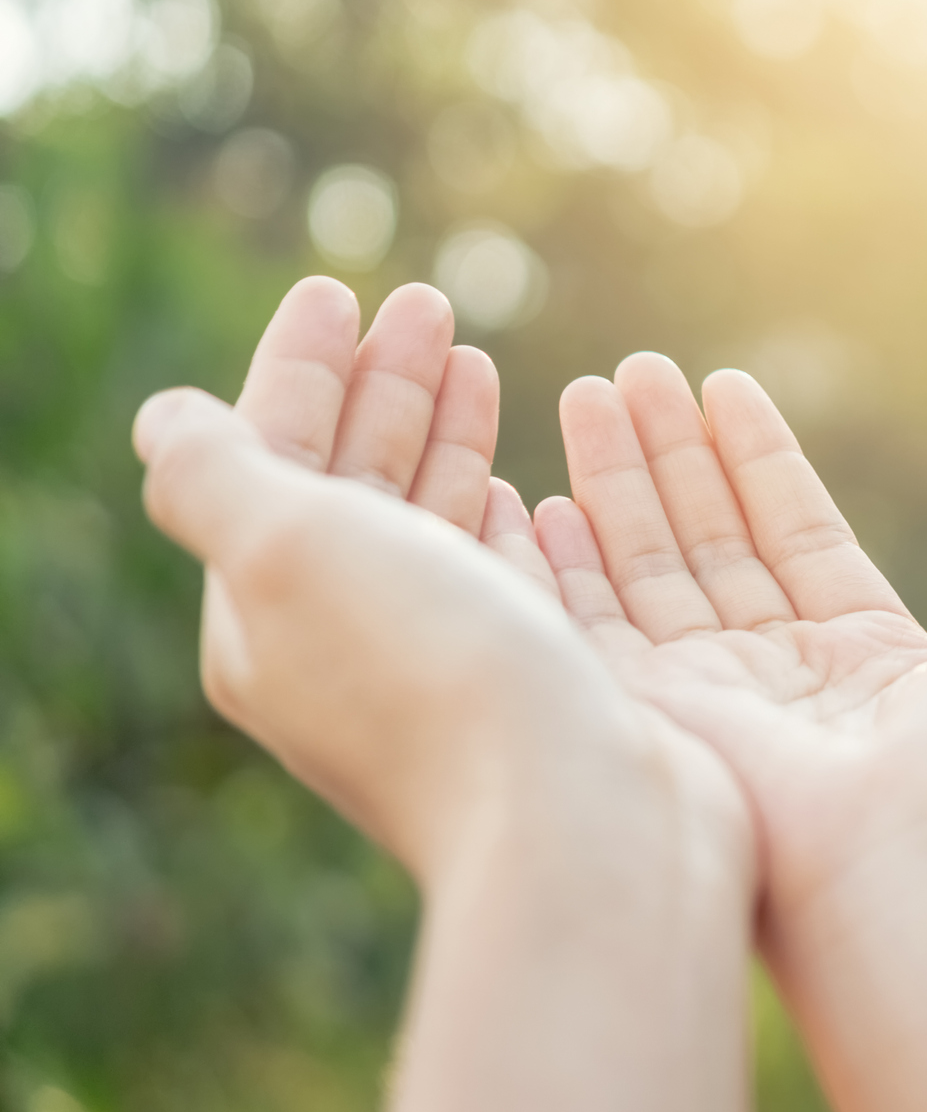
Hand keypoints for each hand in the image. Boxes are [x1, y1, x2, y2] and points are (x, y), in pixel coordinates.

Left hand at [199, 279, 500, 745]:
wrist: (578, 820)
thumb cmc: (434, 675)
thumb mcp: (287, 550)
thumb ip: (214, 474)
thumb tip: (163, 419)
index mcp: (265, 617)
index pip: (267, 460)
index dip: (296, 369)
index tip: (339, 291)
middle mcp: (345, 646)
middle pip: (349, 483)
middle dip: (380, 386)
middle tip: (426, 302)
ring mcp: (440, 668)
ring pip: (428, 522)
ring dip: (444, 433)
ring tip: (475, 358)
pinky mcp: (526, 684)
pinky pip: (498, 575)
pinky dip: (501, 511)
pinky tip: (522, 482)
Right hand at [543, 355, 926, 920]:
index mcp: (870, 659)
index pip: (799, 533)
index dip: (760, 460)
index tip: (723, 386)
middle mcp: (781, 680)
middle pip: (712, 541)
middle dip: (669, 456)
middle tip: (629, 371)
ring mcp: (709, 705)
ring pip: (646, 569)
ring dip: (612, 481)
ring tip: (585, 391)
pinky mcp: (646, 726)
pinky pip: (584, 629)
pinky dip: (555, 564)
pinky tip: (533, 494)